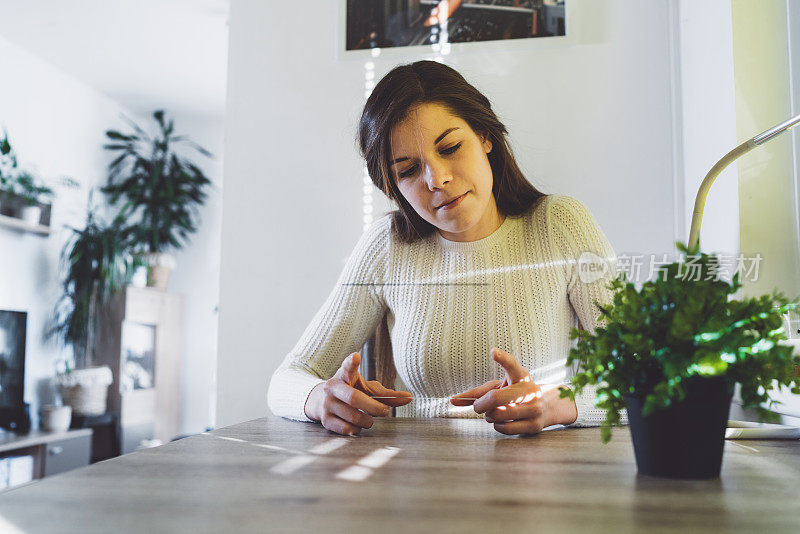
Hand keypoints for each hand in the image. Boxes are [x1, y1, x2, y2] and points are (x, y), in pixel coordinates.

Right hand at [305, 352, 411, 435]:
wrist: (320, 401)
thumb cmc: (351, 392)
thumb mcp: (366, 388)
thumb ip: (387, 394)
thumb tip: (410, 398)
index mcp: (344, 375)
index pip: (347, 367)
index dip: (351, 362)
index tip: (356, 356)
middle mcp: (332, 387)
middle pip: (355, 399)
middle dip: (375, 407)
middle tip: (385, 411)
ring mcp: (327, 404)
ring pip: (354, 417)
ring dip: (368, 421)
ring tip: (369, 419)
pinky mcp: (325, 420)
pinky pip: (347, 429)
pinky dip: (357, 430)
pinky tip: (356, 425)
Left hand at [450, 347, 575, 434]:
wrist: (547, 407)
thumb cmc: (514, 393)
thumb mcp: (500, 387)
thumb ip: (477, 392)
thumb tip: (452, 400)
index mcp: (520, 375)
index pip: (511, 365)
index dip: (502, 359)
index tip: (493, 352)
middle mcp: (529, 390)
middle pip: (495, 398)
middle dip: (480, 405)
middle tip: (478, 407)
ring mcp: (534, 408)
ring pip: (497, 415)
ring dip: (489, 416)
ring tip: (494, 413)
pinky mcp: (534, 425)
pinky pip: (504, 428)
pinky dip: (497, 426)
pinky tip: (503, 421)